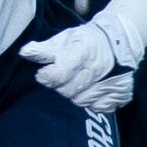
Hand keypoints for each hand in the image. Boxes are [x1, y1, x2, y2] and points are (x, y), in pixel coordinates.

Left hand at [19, 16, 139, 110]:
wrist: (120, 40)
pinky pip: (99, 107)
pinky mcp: (121, 93)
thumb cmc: (87, 40)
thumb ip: (45, 49)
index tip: (46, 72)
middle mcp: (98, 70)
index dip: (47, 76)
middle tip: (65, 77)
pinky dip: (93, 102)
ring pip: (81, 101)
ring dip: (76, 94)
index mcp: (83, 53)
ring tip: (79, 82)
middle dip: (60, 85)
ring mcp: (112, 83)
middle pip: (67, 91)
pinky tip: (92, 90)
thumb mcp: (65, 39)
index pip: (56, 76)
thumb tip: (25, 52)